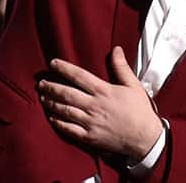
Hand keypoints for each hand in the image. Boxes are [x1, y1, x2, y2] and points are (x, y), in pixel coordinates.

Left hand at [37, 46, 162, 161]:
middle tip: (41, 82)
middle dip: (51, 87)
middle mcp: (94, 106)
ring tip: (42, 96)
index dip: (64, 68)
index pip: (78, 76)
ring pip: (64, 111)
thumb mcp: (133, 85)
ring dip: (51, 103)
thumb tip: (115, 48)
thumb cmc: (139, 110)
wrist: (145, 138)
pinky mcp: (90, 137)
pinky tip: (51, 117)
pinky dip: (58, 122)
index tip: (52, 63)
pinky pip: (69, 129)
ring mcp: (90, 122)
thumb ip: (121, 67)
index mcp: (103, 91)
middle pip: (66, 94)